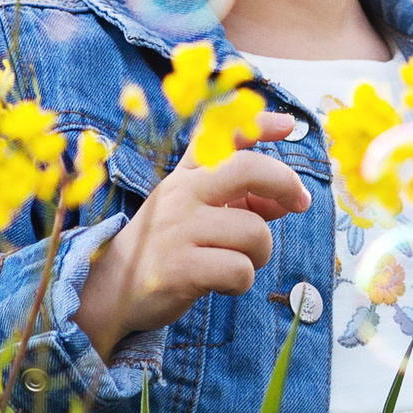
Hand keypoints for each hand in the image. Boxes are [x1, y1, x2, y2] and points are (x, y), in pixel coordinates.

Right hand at [75, 113, 309, 362]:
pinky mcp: (179, 267)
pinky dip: (242, 281)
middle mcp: (181, 193)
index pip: (220, 134)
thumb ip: (242, 200)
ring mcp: (178, 229)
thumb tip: (289, 199)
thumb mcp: (197, 212)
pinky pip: (240, 270)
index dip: (258, 123)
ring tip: (239, 262)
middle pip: (248, 168)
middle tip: (299, 204)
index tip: (290, 125)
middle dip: (285, 184)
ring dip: (260, 253)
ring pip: (254, 231)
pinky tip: (223, 283)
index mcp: (185, 176)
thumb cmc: (167, 246)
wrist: (112, 288)